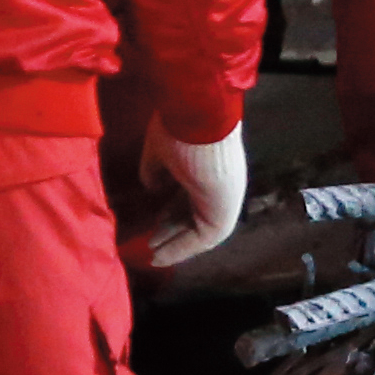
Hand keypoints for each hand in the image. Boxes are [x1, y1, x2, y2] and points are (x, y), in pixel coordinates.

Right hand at [138, 127, 248, 269]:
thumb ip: (155, 171)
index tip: (152, 218)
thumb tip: (151, 188)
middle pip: (193, 211)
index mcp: (207, 164)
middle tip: (150, 241)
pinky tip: (160, 257)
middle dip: (171, 227)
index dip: (169, 206)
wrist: (199, 117)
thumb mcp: (160, 151)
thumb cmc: (179, 126)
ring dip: (175, 242)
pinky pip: (201, 238)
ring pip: (198, 227)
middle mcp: (219, 183)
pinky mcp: (223, 213)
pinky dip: (181, 249)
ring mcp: (223, 198)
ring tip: (153, 255)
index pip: (188, 191)